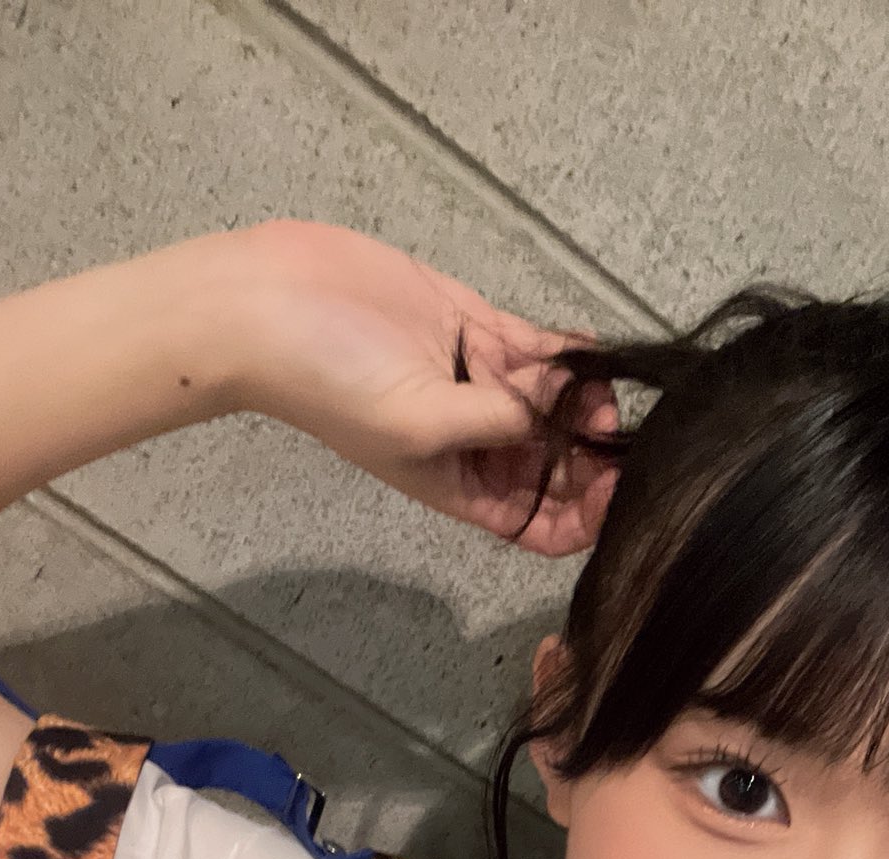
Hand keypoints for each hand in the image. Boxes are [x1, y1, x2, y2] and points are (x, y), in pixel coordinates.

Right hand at [234, 220, 618, 556]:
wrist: (271, 305)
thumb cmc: (334, 383)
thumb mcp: (422, 424)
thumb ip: (498, 424)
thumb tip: (557, 418)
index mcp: (461, 486)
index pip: (539, 523)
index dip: (584, 518)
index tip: (617, 493)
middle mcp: (478, 441)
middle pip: (560, 463)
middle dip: (591, 454)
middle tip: (607, 429)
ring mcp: (479, 381)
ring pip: (556, 402)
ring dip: (584, 400)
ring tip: (595, 390)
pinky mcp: (475, 326)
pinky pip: (540, 348)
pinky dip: (573, 355)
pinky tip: (598, 357)